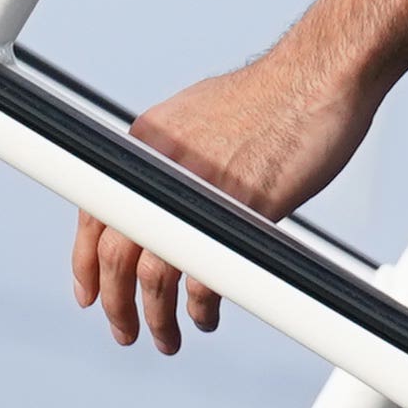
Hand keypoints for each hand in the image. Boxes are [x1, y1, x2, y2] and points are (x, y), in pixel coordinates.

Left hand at [72, 44, 375, 353]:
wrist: (321, 72)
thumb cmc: (275, 93)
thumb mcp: (198, 114)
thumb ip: (172, 160)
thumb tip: (167, 198)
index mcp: (146, 142)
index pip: (94, 216)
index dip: (86, 265)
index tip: (91, 294)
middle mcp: (161, 167)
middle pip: (116, 256)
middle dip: (117, 305)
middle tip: (126, 329)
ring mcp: (199, 190)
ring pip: (155, 275)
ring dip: (158, 317)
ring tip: (167, 335)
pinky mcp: (240, 210)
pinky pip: (206, 277)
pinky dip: (202, 305)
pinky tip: (207, 311)